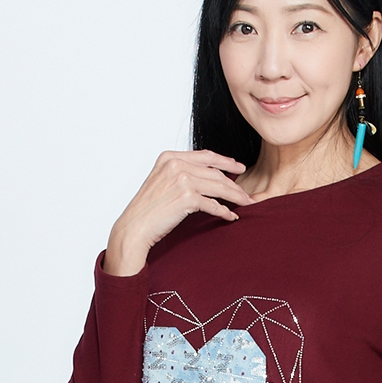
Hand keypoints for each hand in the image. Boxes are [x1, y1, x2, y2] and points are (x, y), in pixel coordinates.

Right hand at [103, 150, 255, 275]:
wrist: (135, 227)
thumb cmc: (148, 209)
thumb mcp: (162, 181)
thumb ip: (181, 173)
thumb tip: (207, 177)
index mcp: (170, 157)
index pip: (206, 156)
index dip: (226, 161)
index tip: (240, 167)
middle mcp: (176, 164)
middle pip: (215, 173)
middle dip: (234, 184)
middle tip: (246, 194)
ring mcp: (181, 179)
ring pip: (218, 187)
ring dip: (235, 197)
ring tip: (245, 204)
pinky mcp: (186, 197)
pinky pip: (213, 204)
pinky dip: (224, 211)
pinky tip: (231, 216)